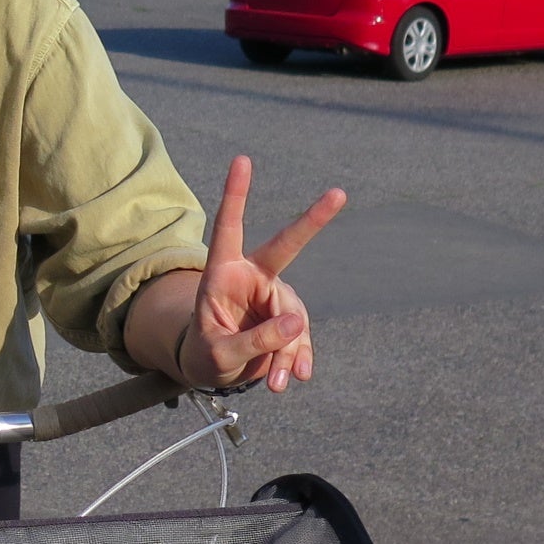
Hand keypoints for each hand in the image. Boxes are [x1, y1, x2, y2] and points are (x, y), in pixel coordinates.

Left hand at [180, 156, 343, 393]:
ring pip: (294, 318)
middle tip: (339, 193)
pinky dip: (296, 359)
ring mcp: (273, 297)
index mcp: (223, 274)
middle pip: (286, 246)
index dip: (235, 194)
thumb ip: (254, 340)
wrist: (214, 372)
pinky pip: (300, 338)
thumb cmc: (205, 355)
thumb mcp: (220, 354)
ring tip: (277, 384)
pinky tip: (292, 378)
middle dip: (312, 221)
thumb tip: (296, 323)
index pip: (230, 228)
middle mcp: (252, 278)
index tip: (242, 159)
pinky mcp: (288, 320)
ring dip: (287, 351)